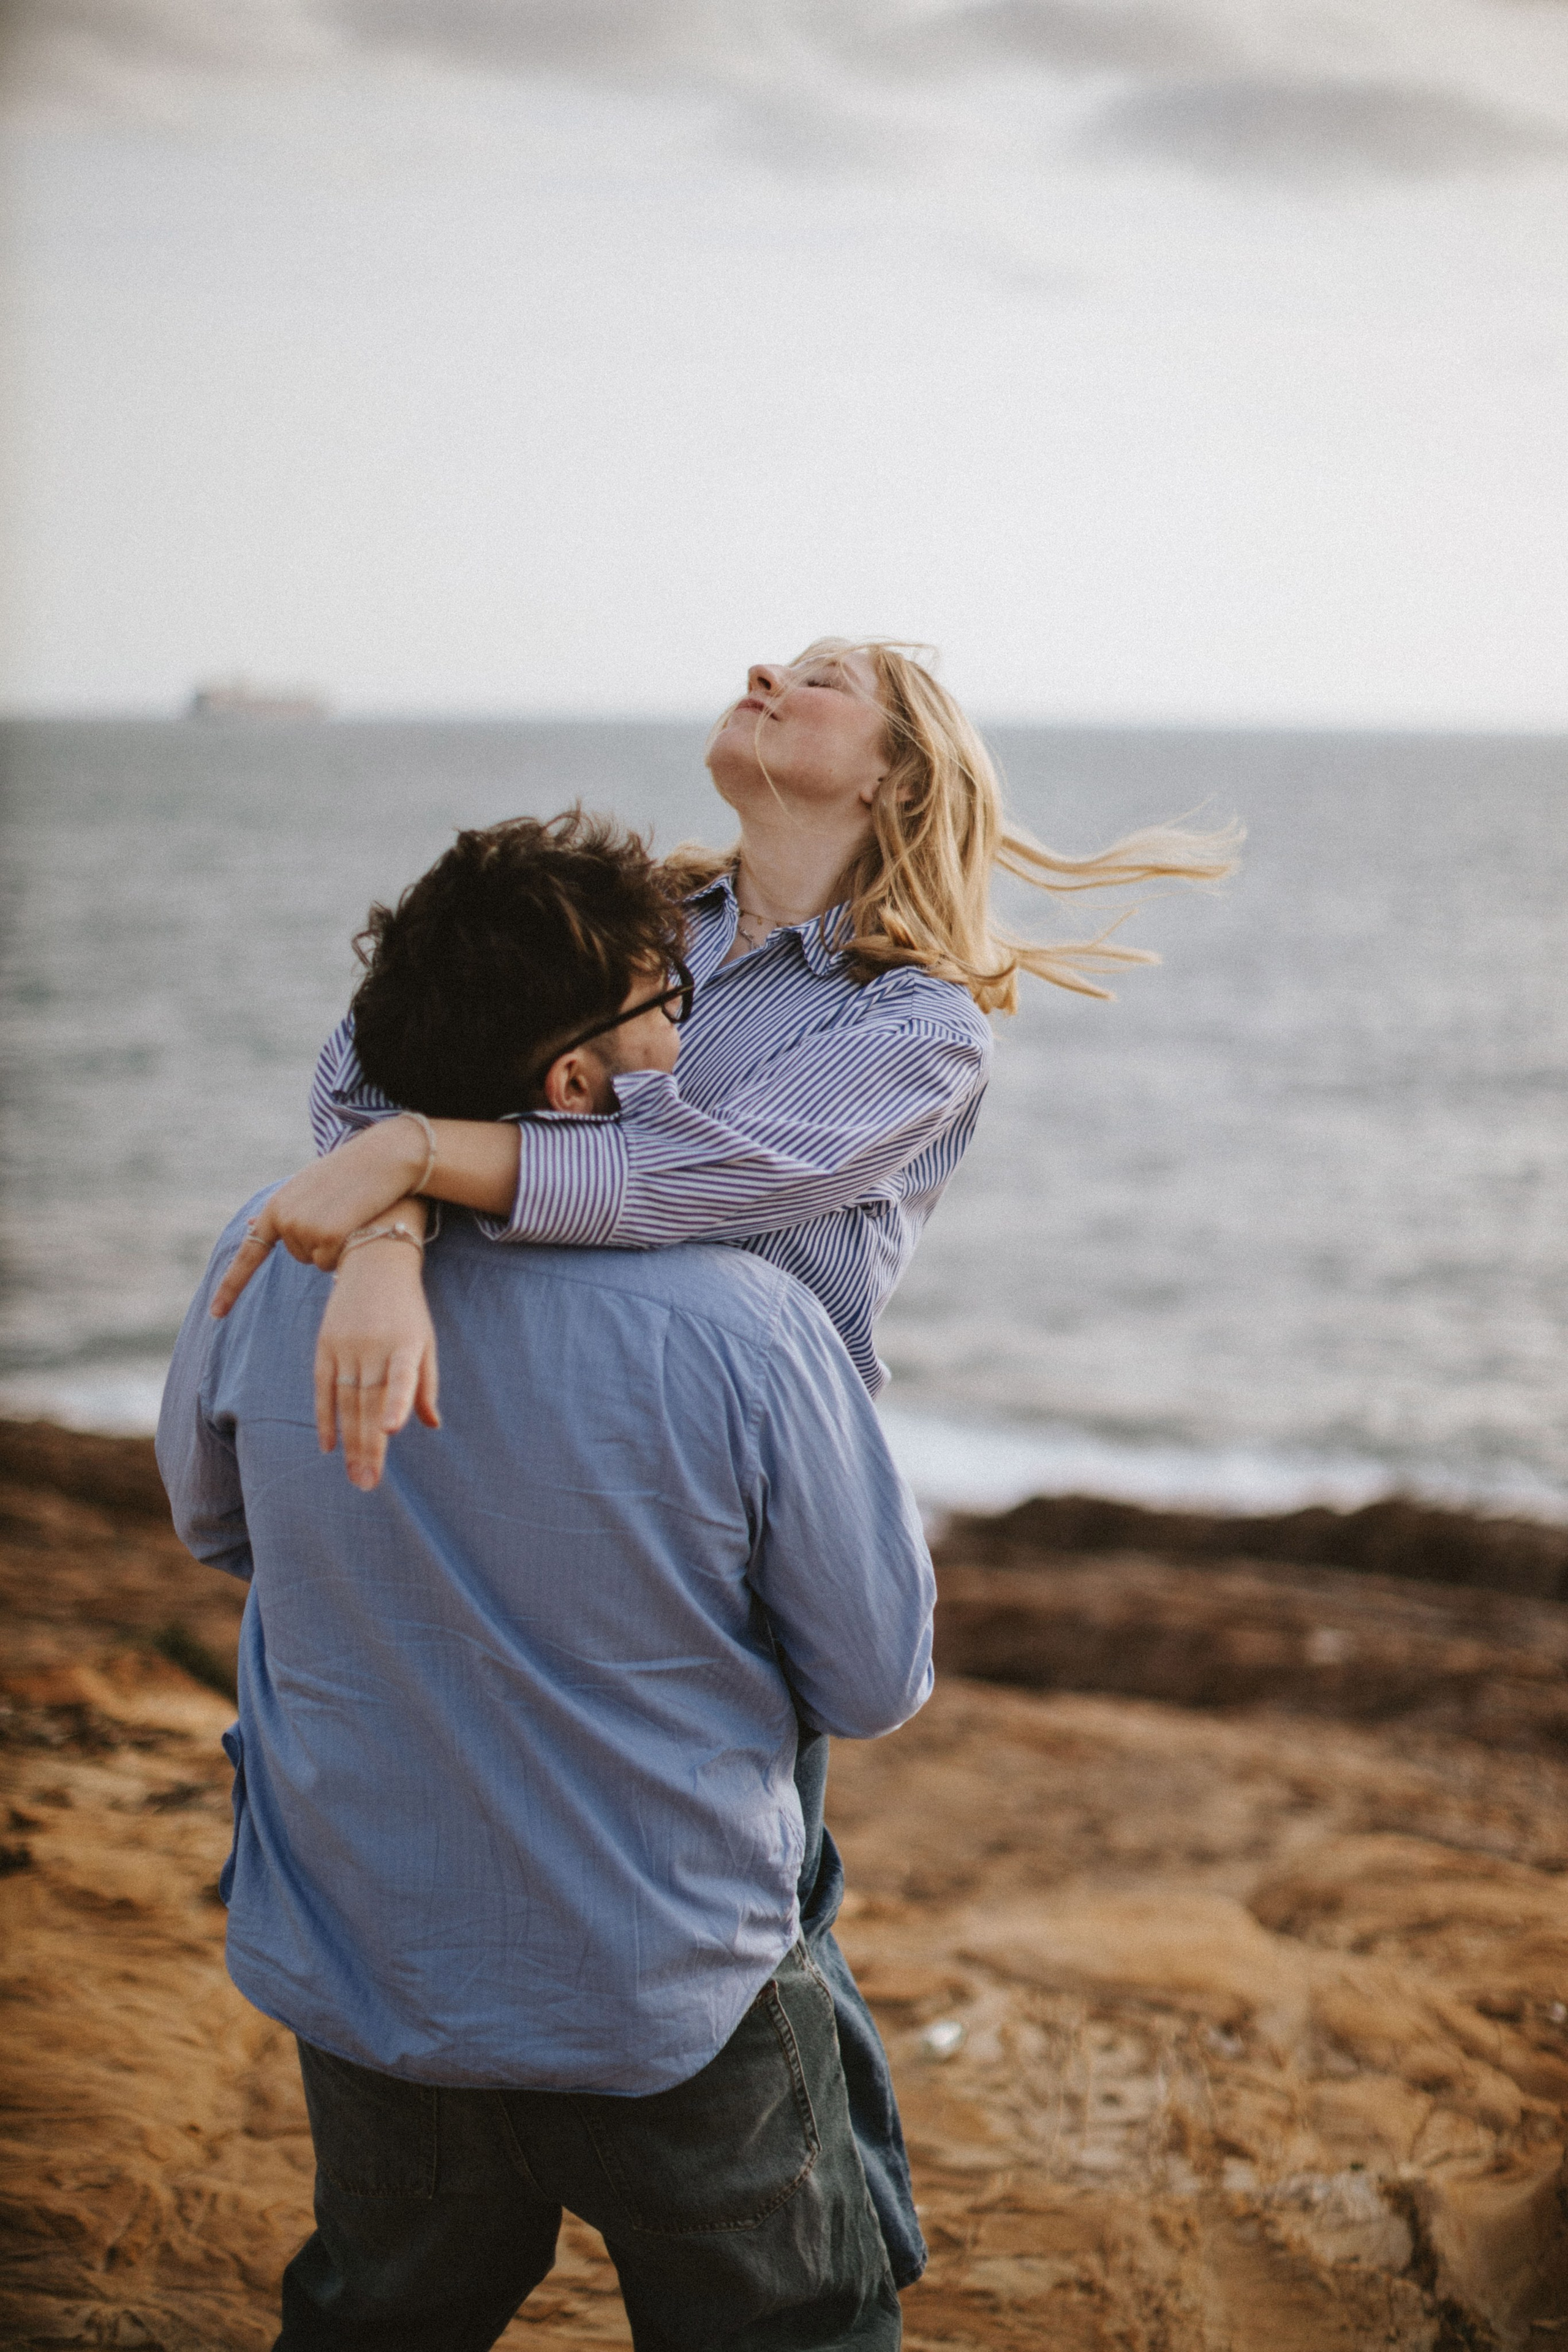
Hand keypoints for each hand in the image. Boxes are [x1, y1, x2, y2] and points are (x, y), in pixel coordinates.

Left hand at [211, 1118, 426, 1318]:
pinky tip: (356, 1226)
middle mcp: (283, 1220)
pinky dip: (344, 1252)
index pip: (249, 1254)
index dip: (231, 1287)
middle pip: (298, 1256)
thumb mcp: (306, 1187)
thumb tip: (251, 1226)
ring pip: (316, 1261)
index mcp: (275, 1207)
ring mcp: (303, 1229)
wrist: (382, 1158)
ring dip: (333, 1247)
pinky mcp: (326, 1236)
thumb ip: (280, 1211)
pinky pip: (330, 1264)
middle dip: (319, 1243)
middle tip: (339, 1214)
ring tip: (349, 1216)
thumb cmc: (348, 1171)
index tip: (217, 1313)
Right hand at [314, 1227, 440, 1488]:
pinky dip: (325, 1419)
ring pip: (346, 1401)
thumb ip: (426, 1384)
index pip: (403, 1376)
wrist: (373, 1261)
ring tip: (355, 1475)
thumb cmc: (407, 1310)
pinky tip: (329, 1446)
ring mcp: (346, 1346)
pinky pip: (323, 1389)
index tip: (393, 1430)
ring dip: (349, 1442)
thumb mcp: (426, 1340)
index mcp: (407, 1344)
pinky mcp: (325, 1346)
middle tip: (367, 1483)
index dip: (397, 1403)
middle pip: (369, 1402)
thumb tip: (431, 1425)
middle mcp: (374, 1346)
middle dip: (369, 1446)